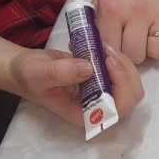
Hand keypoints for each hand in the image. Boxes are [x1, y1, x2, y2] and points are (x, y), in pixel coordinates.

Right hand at [6, 45, 143, 125]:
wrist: (26, 68)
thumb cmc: (29, 75)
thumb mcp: (37, 73)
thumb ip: (60, 73)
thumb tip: (88, 68)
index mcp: (86, 114)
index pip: (119, 110)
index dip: (122, 87)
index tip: (108, 62)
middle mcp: (99, 107)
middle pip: (132, 96)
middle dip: (126, 71)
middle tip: (107, 51)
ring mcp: (103, 92)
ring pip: (130, 82)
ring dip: (122, 61)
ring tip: (102, 46)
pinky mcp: (104, 78)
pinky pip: (121, 70)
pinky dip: (116, 56)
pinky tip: (100, 45)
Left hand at [93, 0, 158, 63]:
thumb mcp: (102, 1)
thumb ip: (91, 26)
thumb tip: (83, 51)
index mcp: (112, 8)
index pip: (112, 51)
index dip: (114, 54)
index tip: (116, 48)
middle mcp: (137, 9)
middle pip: (136, 56)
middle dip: (135, 53)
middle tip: (134, 40)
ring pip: (158, 53)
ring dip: (154, 49)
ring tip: (150, 36)